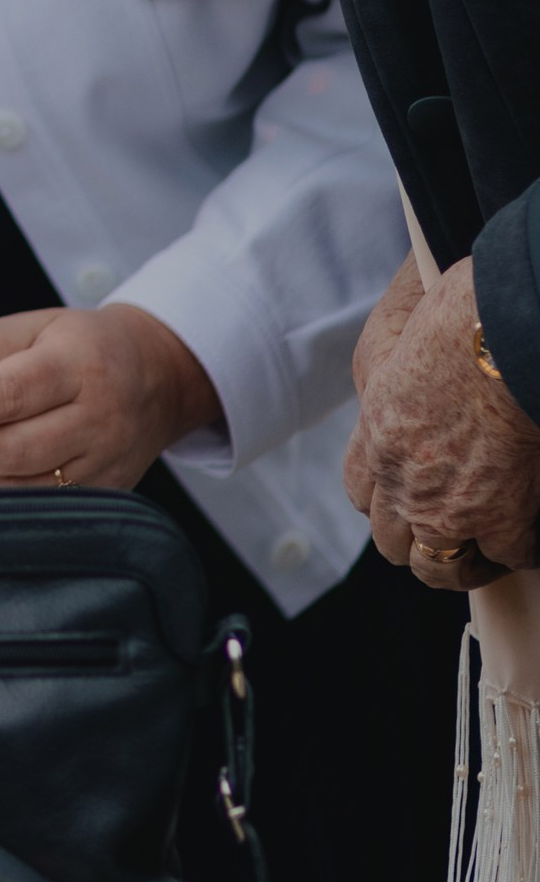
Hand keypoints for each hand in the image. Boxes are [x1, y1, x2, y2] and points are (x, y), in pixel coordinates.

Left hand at [0, 303, 219, 490]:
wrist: (160, 376)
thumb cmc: (80, 347)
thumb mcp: (34, 326)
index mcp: (76, 365)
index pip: (5, 393)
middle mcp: (97, 416)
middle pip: (7, 449)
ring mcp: (106, 461)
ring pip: (18, 485)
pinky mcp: (108, 492)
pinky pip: (38, 505)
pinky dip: (7, 486)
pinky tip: (14, 459)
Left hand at [342, 256, 539, 587]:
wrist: (500, 333)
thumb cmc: (457, 317)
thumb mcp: (392, 340)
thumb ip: (387, 380)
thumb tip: (400, 392)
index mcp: (374, 433)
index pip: (359, 490)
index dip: (384, 497)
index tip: (407, 495)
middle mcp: (400, 479)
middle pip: (392, 541)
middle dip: (417, 538)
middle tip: (449, 529)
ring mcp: (447, 506)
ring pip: (440, 565)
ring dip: (461, 560)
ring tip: (485, 551)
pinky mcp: (502, 518)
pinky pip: (509, 555)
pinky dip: (522, 548)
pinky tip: (532, 532)